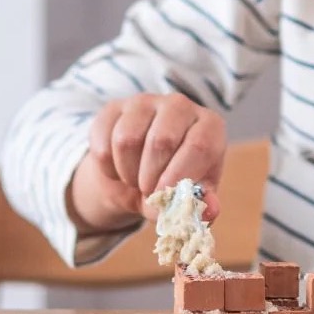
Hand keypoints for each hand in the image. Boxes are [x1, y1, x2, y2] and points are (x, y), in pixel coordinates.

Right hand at [67, 93, 226, 235]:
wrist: (137, 177)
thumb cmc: (172, 183)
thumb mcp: (189, 198)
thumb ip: (200, 204)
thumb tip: (210, 211)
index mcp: (209, 126)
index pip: (199, 145)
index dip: (180, 175)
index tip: (163, 195)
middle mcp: (179, 106)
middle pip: (162, 141)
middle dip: (150, 177)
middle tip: (148, 191)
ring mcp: (144, 102)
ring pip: (127, 139)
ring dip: (127, 172)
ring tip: (135, 180)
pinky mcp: (113, 108)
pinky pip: (103, 140)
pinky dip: (107, 167)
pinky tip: (118, 169)